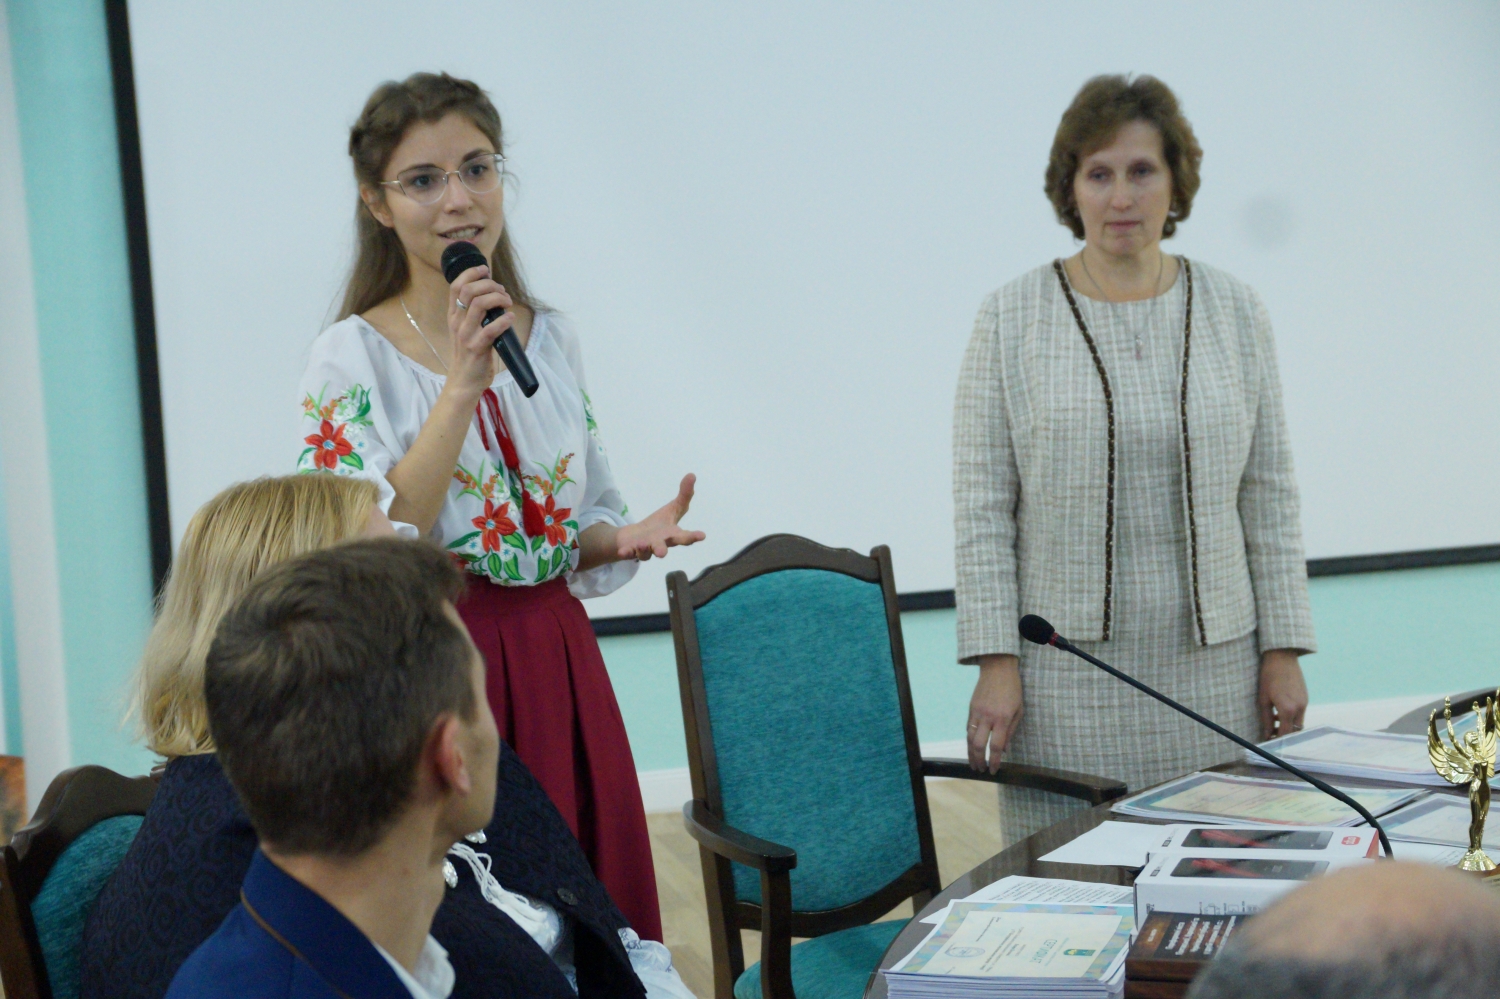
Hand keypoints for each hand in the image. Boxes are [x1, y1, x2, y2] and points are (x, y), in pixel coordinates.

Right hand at [443, 264, 506, 395]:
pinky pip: (490, 329)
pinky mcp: (477, 348)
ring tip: (507, 303)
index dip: (471, 273)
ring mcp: (466, 335)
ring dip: (497, 298)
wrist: (463, 382)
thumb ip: (474, 313)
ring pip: (479, 305)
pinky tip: (510, 319)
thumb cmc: (469, 354)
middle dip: (489, 285)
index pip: (456, 286)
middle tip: (503, 292)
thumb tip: (492, 294)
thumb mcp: (466, 330)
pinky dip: (504, 320)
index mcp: (454, 316)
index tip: (486, 270)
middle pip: (469, 291)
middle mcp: (457, 322)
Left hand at [613, 474, 705, 560]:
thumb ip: (684, 495)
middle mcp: (660, 544)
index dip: (693, 536)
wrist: (638, 537)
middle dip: (662, 550)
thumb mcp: (674, 508)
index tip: (702, 535)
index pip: (685, 536)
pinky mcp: (631, 551)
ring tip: (642, 544)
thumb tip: (692, 475)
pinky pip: (629, 553)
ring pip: (645, 553)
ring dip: (643, 550)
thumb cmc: (660, 525)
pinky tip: (622, 552)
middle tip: (662, 553)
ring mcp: (645, 549)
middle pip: (662, 548)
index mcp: (672, 535)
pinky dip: (626, 553)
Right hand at [968, 656, 1021, 773]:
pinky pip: (968, 727)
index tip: (994, 771)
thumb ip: (1011, 730)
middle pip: (978, 744)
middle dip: (978, 760)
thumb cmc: (1013, 690)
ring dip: (970, 753)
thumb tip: (1004, 749)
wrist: (998, 669)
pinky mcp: (971, 708)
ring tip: (973, 763)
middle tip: (981, 770)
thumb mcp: (1019, 710)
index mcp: (1003, 719)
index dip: (994, 760)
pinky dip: (969, 739)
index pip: (996, 745)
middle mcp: (988, 717)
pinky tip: (971, 746)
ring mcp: (977, 712)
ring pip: (969, 738)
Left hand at [1258, 649, 1307, 739]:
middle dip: (1284, 735)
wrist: (1281, 658)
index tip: (1270, 743)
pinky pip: (1300, 712)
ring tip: (1274, 719)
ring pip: (1298, 722)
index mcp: (1287, 710)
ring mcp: (1305, 702)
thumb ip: (1266, 719)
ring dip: (1288, 725)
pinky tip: (1280, 709)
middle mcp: (1300, 708)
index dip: (1278, 741)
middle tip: (1272, 734)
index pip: (1285, 734)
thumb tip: (1267, 733)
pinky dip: (1292, 716)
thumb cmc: (1268, 677)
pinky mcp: (1306, 697)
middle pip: (1295, 731)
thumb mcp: (1263, 699)